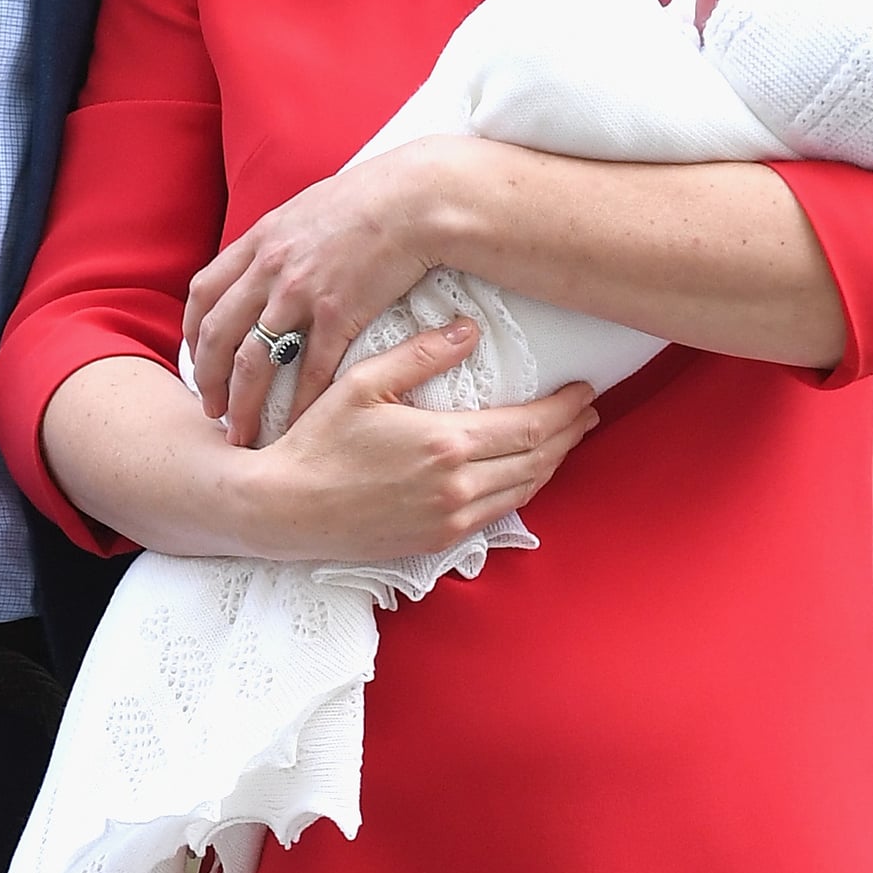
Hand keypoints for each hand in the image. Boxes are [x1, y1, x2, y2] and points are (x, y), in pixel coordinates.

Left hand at [187, 141, 460, 443]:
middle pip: (217, 334)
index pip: (203, 292)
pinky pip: (311, 370)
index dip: (192, 332)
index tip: (198, 359)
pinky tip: (296, 427)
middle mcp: (269, 268)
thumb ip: (281, 237)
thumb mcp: (307, 208)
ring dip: (243, 403)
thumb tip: (271, 256)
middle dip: (208, 379)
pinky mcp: (339, 314)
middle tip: (211, 410)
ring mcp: (301, 293)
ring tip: (242, 433)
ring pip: (254, 360)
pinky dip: (299, 405)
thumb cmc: (370, 199)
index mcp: (259, 241)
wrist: (416, 199)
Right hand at [236, 322, 597, 565]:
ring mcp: (451, 518)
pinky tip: (523, 473)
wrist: (284, 509)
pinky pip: (498, 513)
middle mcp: (459, 486)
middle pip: (539, 460)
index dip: (566, 408)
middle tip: (587, 412)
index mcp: (447, 443)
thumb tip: (468, 331)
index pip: (532, 426)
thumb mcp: (362, 383)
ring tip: (566, 440)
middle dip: (571, 434)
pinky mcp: (438, 541)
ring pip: (524, 490)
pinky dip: (522, 489)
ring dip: (552, 464)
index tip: (584, 389)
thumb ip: (420, 355)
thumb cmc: (317, 441)